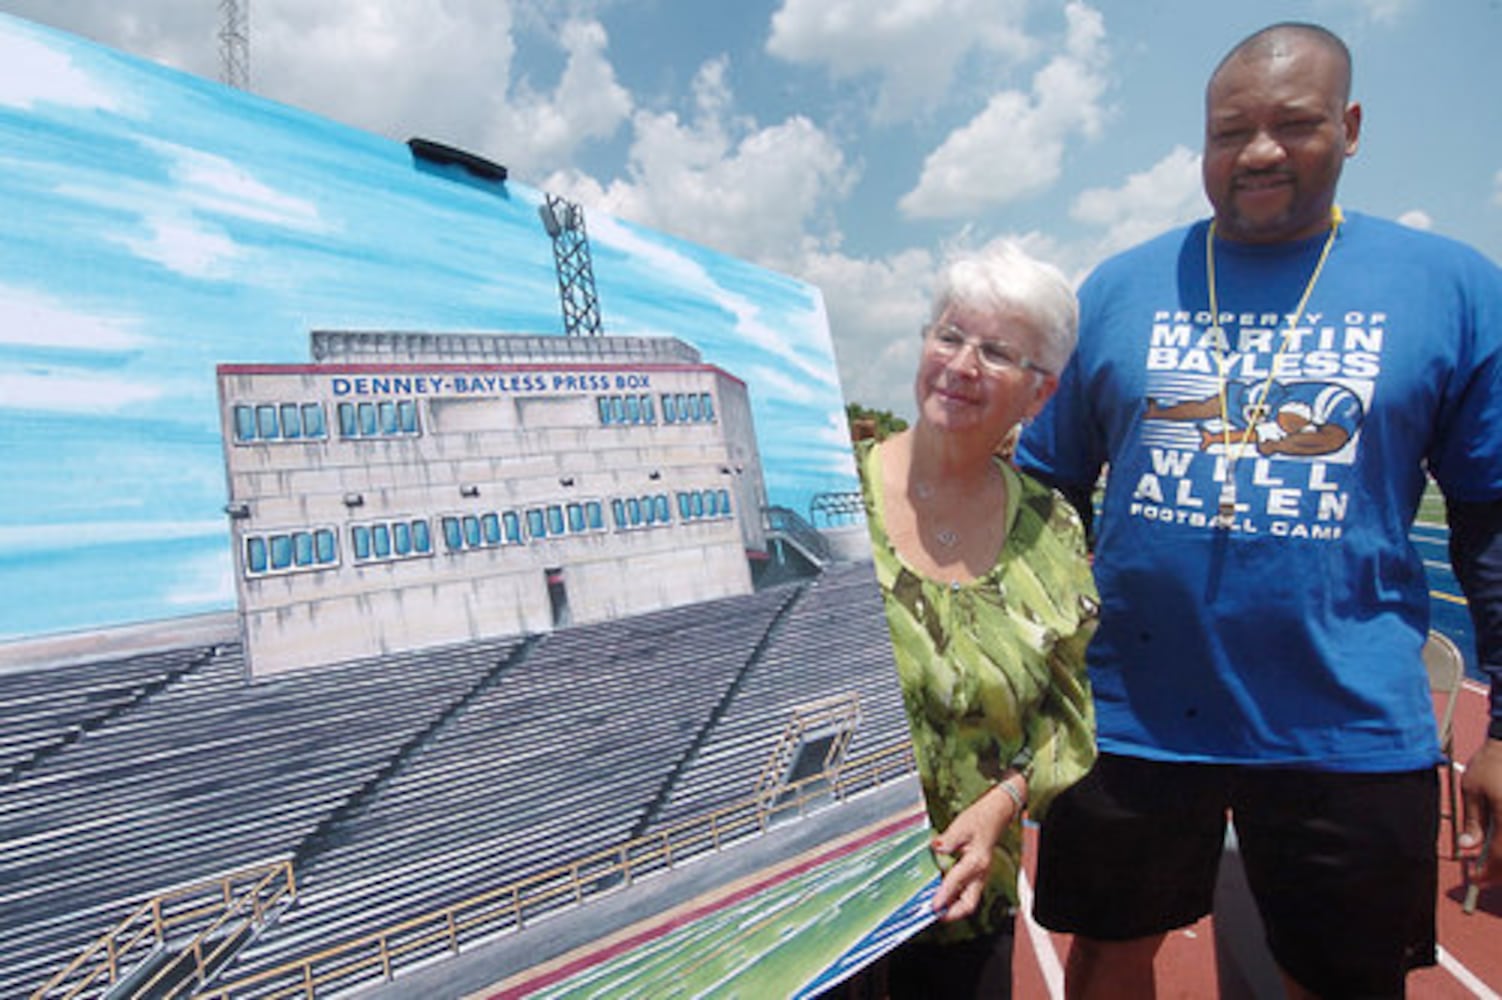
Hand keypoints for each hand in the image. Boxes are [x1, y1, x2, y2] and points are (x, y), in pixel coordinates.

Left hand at [930, 783, 1019, 922]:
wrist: (997, 814)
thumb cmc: (981, 818)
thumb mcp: (962, 825)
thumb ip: (948, 839)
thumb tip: (935, 848)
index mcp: (977, 861)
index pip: (957, 882)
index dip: (943, 896)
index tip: (933, 906)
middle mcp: (980, 872)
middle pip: (969, 903)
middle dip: (952, 913)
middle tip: (934, 914)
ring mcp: (980, 875)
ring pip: (968, 901)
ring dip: (953, 908)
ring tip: (935, 909)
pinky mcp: (977, 874)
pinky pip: (967, 892)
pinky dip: (954, 898)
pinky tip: (942, 895)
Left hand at [1459, 738, 1501, 886]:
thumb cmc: (1492, 762)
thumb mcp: (1472, 790)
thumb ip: (1472, 821)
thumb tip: (1467, 845)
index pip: (1500, 858)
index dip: (1488, 873)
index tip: (1475, 879)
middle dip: (1501, 871)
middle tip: (1485, 875)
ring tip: (1494, 862)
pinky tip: (1500, 842)